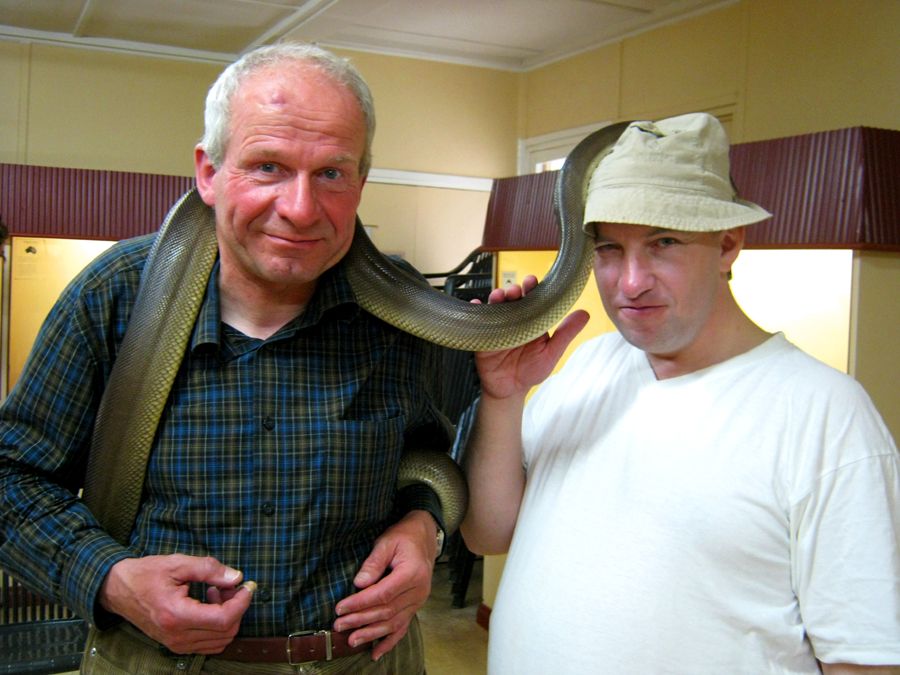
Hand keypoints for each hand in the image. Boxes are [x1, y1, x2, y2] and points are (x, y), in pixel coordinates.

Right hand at [99, 554, 254, 654]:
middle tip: (231, 585)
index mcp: (177, 615)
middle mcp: (177, 635)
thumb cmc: (146, 574)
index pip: (224, 619)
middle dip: (237, 607)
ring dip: (228, 617)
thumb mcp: (178, 563)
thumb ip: (209, 569)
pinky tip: (209, 604)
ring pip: (220, 640)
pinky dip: (218, 626)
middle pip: (226, 632)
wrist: (118, 589)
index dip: (242, 602)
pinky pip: (209, 643)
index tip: (247, 585)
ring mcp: (176, 643)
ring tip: (218, 592)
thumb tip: (236, 577)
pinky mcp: (176, 645)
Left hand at [333, 510, 436, 660]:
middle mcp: (418, 591)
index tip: (340, 608)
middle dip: (360, 620)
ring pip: (393, 623)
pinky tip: (376, 653)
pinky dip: (389, 642)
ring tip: (352, 640)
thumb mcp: (387, 542)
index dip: (360, 603)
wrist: (424, 537)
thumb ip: (373, 563)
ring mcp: (419, 601)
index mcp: (411, 573)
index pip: (382, 594)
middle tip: (339, 625)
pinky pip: (403, 627)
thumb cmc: (403, 537)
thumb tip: (359, 584)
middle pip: (386, 611)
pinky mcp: (416, 606)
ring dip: (371, 634)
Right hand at [475, 275, 588, 400]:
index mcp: (531, 320)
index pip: (531, 298)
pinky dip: (475, 310)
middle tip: (515, 291)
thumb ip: (565, 334)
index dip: (531, 287)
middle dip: (512, 291)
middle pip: (511, 299)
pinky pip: (477, 321)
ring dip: (495, 298)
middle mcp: (513, 319)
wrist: (511, 390)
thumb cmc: (531, 371)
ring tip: (498, 296)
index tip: (532, 280)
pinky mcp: (482, 337)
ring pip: (494, 306)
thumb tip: (585, 314)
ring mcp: (497, 326)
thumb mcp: (551, 353)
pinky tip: (477, 304)